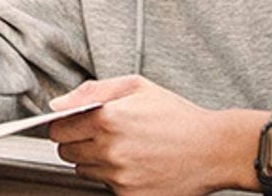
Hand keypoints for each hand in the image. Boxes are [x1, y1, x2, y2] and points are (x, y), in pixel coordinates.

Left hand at [47, 75, 265, 194]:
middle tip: (101, 135)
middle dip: (77, 142)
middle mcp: (110, 150)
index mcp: (107, 119)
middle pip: (66, 152)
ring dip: (94, 160)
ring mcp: (120, 177)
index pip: (57, 129)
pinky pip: (106, 187)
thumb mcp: (136, 87)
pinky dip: (114, 178)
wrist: (214, 149)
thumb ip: (92, 91)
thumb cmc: (177, 116)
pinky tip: (135, 165)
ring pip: (84, 171)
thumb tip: (58, 105)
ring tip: (122, 149)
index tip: (75, 123)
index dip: (64, 124)